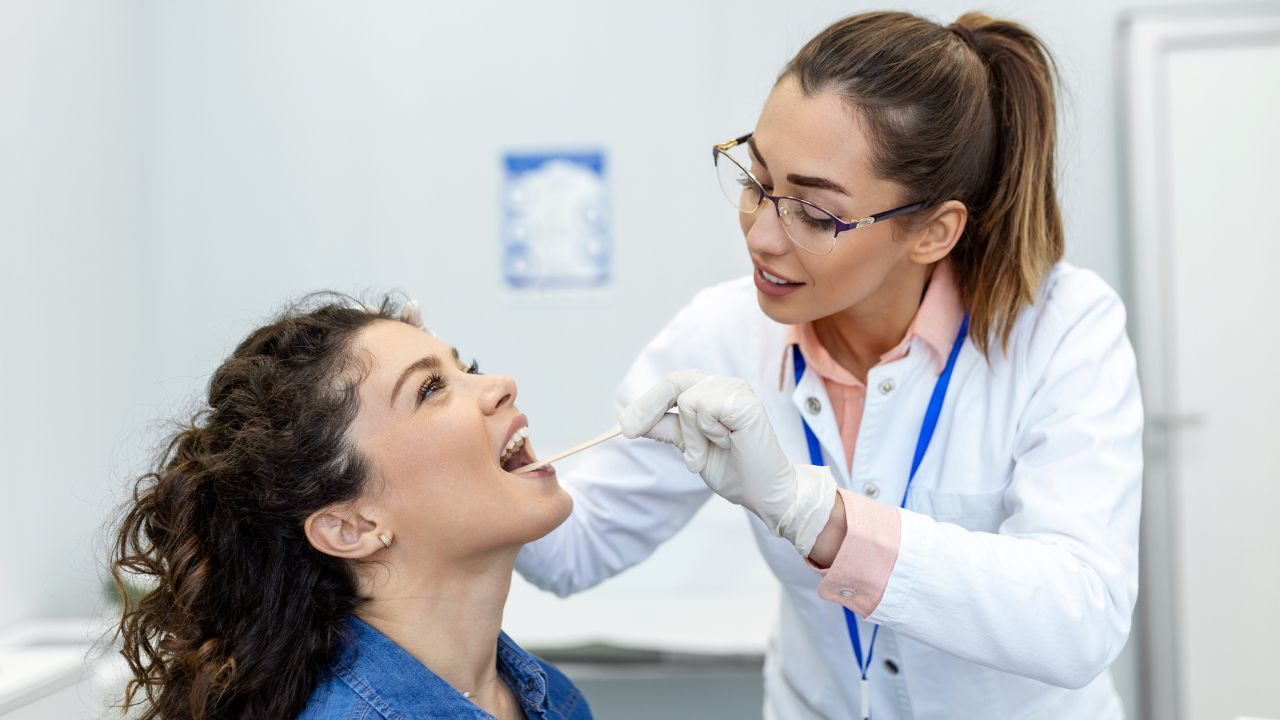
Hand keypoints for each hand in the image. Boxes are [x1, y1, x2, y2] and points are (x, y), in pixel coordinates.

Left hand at [619, 370, 836, 555]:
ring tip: (717, 449)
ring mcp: (737, 390)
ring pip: (688, 400)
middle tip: (630, 430)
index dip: (647, 403)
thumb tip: (632, 420)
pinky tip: (729, 442)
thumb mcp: (691, 449)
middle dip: (649, 406)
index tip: (625, 425)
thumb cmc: (735, 470)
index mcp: (714, 395)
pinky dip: (709, 433)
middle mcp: (725, 387)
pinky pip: (705, 409)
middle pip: (675, 382)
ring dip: (693, 435)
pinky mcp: (745, 401)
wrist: (765, 492)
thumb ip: (669, 430)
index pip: (673, 386)